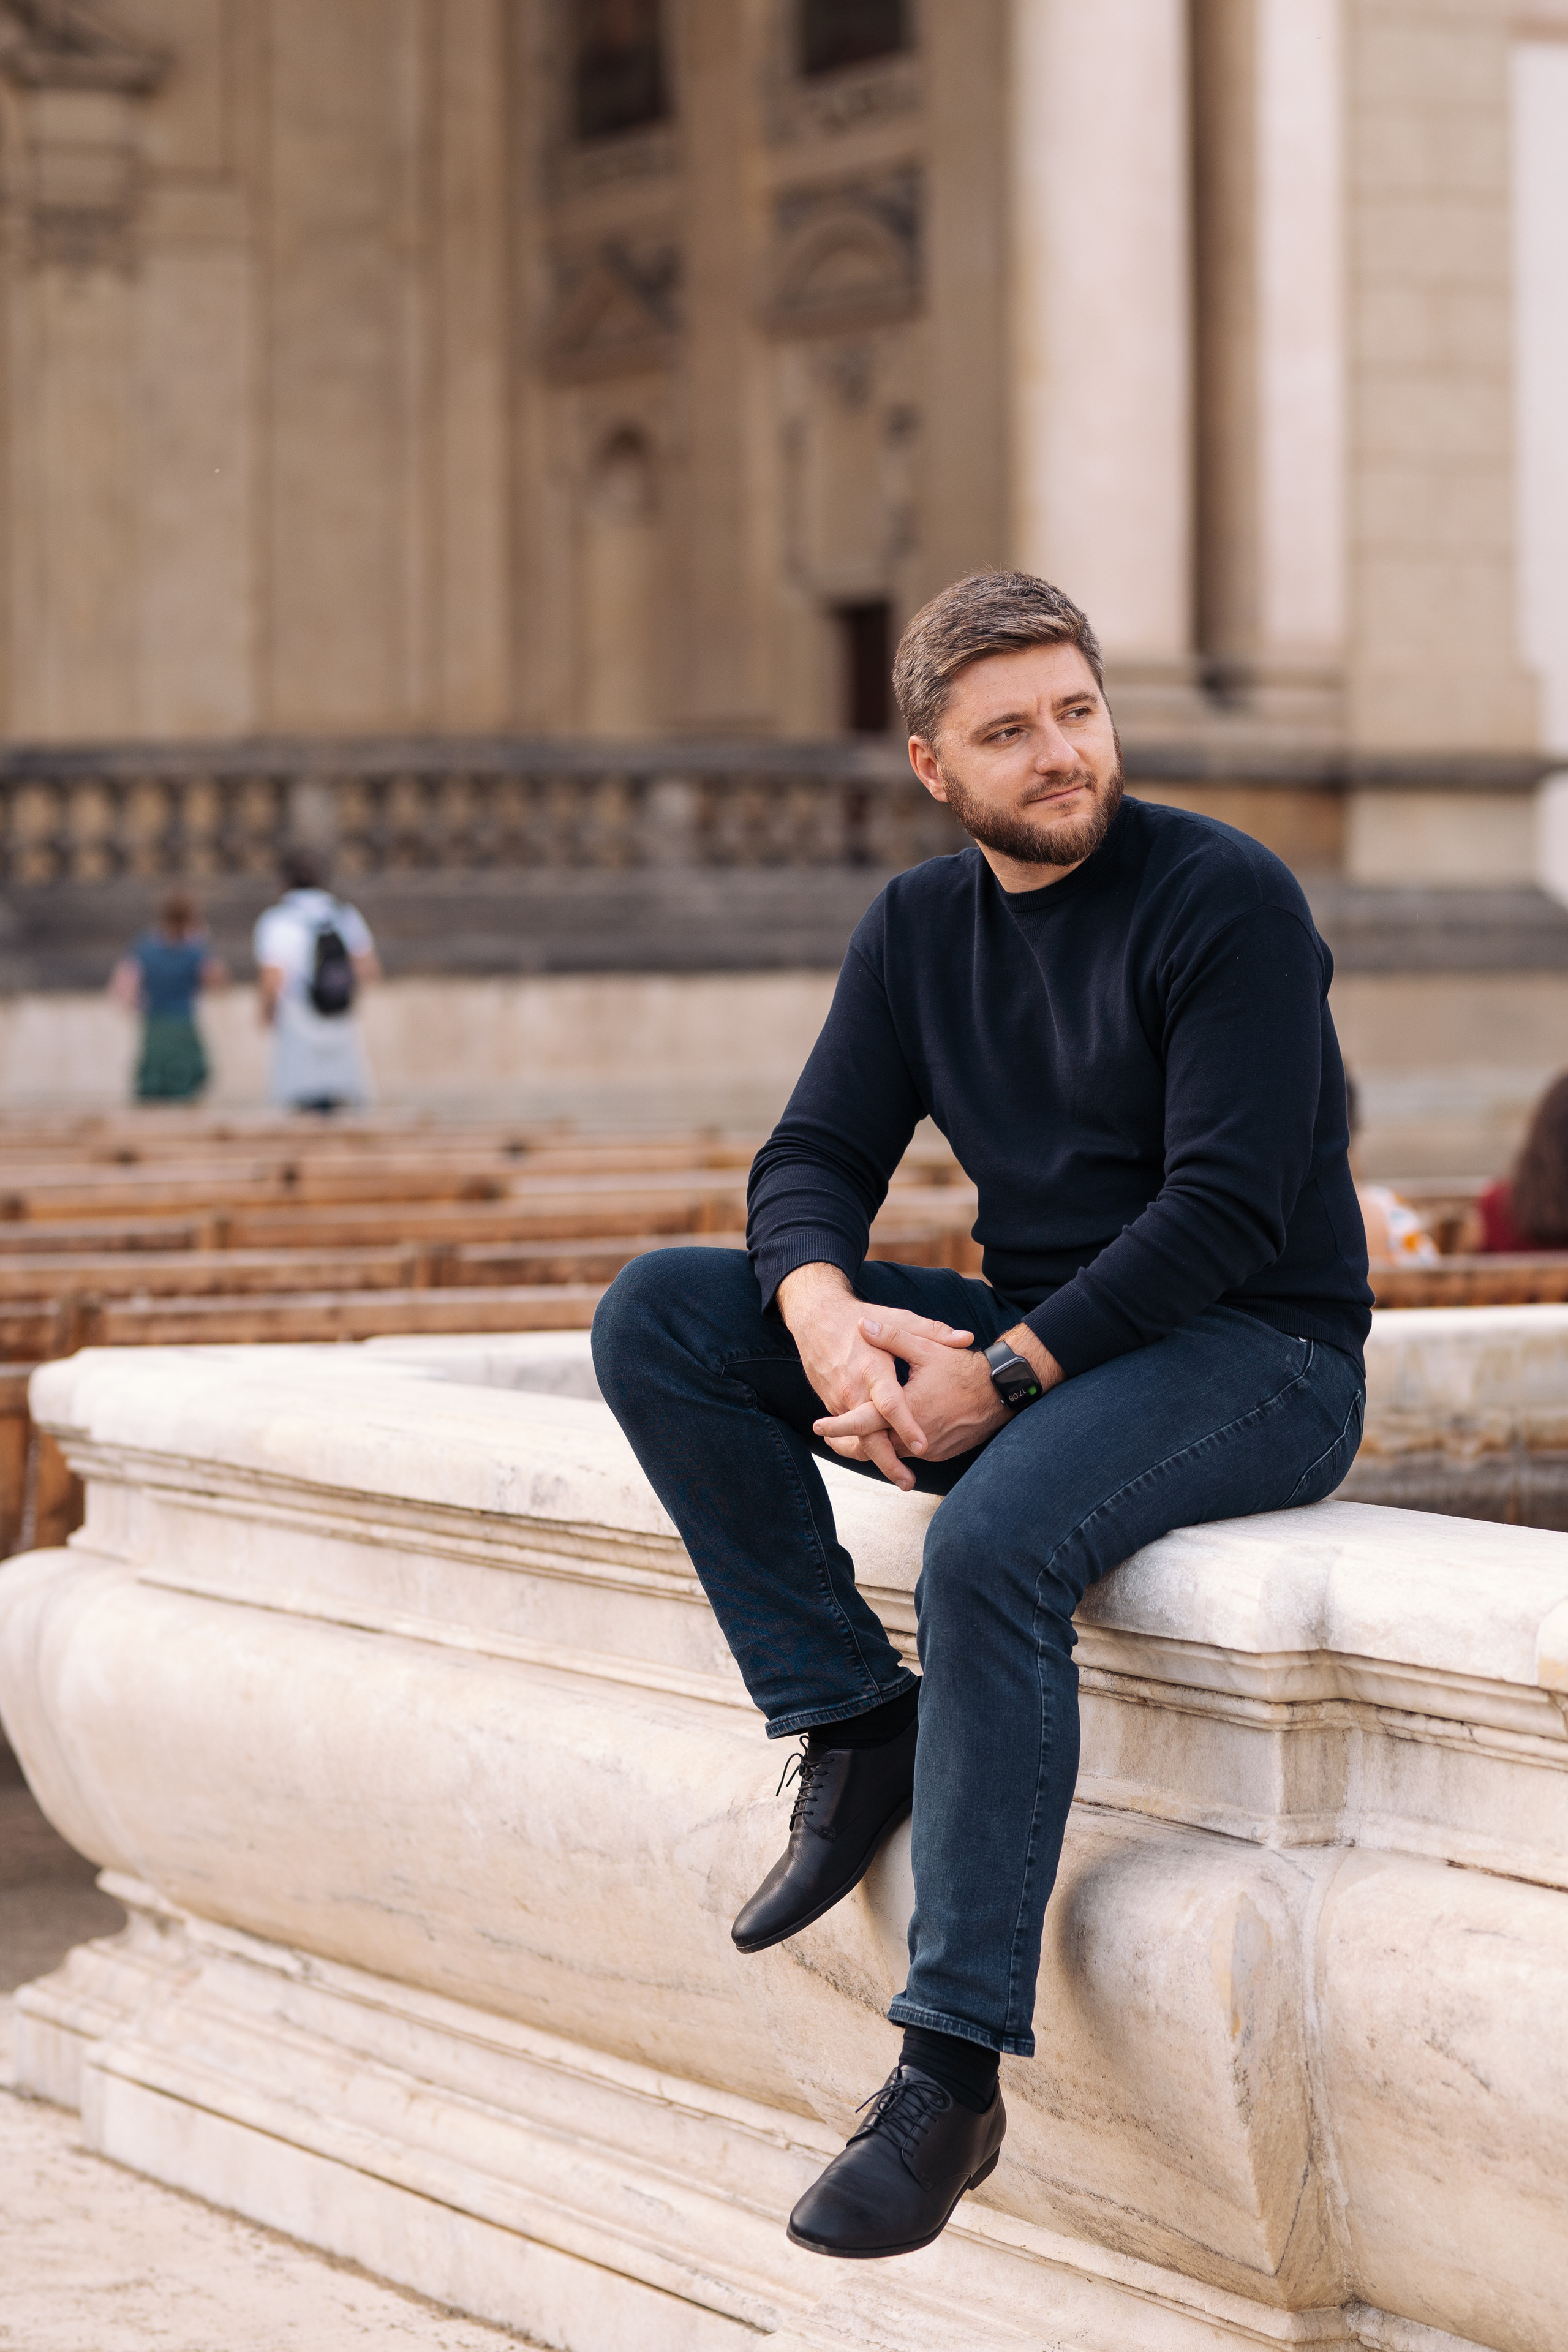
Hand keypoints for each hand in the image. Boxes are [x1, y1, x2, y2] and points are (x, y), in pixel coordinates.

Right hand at [776, 1263, 974, 1490]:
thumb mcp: (897, 1317)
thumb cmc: (860, 1317)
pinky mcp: (831, 1405)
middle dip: (887, 1463)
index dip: (906, 1426)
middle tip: (908, 1482)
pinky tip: (881, 1458)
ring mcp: (839, 1401)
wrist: (816, 1319)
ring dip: (876, 1460)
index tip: (923, 1446)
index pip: (889, 1403)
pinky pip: (847, 1433)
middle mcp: (853, 1389)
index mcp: (872, 1369)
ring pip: (856, 1440)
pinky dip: (863, 1446)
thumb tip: (967, 1338)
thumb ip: (933, 1331)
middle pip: (867, 1435)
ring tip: (901, 1478)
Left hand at [813, 1316, 1065, 1470]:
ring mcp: (930, 1449)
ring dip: (872, 1447)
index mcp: (909, 1410)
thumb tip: (862, 1325)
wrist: (1001, 1391)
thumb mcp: (926, 1347)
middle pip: (874, 1448)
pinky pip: (910, 1454)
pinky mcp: (941, 1452)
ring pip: (892, 1454)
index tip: (817, 1427)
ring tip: (849, 1439)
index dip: (839, 1426)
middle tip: (828, 1437)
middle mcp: (918, 1437)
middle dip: (849, 1443)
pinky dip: (895, 1447)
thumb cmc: (963, 1367)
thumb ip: (892, 1337)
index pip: (865, 1424)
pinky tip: (885, 1437)